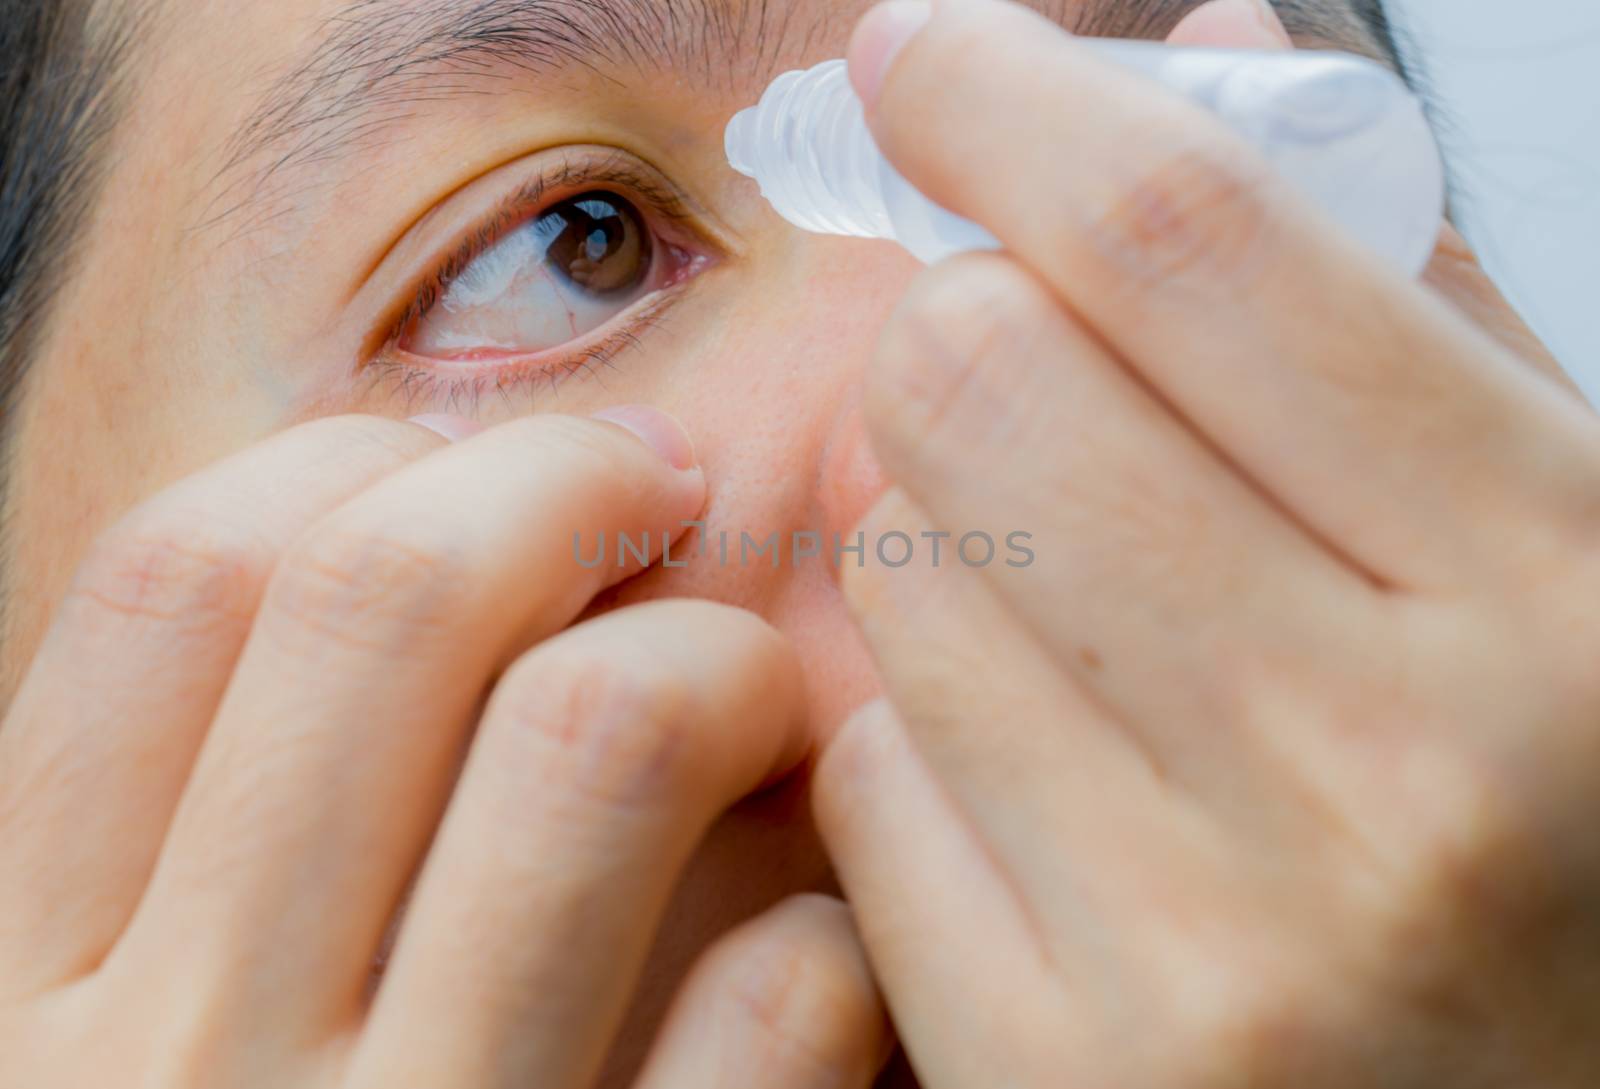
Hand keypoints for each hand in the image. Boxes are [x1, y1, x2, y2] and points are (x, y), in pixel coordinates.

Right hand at [0, 410, 888, 1088]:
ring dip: (723, 663)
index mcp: (22, 997)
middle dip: (563, 484)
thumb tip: (372, 579)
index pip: (173, 591)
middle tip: (668, 493)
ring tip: (758, 687)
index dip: (347, 477)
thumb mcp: (116, 1066)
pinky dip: (823, 930)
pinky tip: (819, 949)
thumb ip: (191, 870)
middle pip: (391, 600)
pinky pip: (767, 1003)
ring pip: (597, 739)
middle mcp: (174, 1074)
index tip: (466, 479)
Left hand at [815, 0, 1599, 1085]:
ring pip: (896, 572)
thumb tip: (1200, 65)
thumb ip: (1402, 305)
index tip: (925, 59)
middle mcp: (1387, 777)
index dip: (1010, 101)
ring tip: (1075, 613)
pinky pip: (865, 777)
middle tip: (1019, 367)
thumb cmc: (1563, 836)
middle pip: (978, 382)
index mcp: (1553, 599)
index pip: (1187, 242)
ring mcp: (1210, 952)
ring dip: (943, 540)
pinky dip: (922, 741)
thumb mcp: (1575, 556)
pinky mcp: (1059, 1072)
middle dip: (962, 330)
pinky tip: (1043, 783)